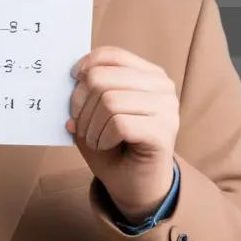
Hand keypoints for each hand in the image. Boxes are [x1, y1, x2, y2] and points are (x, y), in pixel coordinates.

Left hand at [65, 46, 178, 223]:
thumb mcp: (95, 114)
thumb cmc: (115, 147)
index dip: (87, 65)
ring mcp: (167, 109)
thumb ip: (86, 93)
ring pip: (108, 101)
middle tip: (80, 125)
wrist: (137, 185)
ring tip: (94, 139)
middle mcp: (162, 87)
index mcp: (148, 75)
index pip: (112, 55)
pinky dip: (102, 137)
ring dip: (90, 125)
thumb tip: (73, 79)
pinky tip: (106, 145)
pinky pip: (118, 124)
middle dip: (80, 104)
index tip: (73, 80)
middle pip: (102, 78)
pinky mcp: (163, 132)